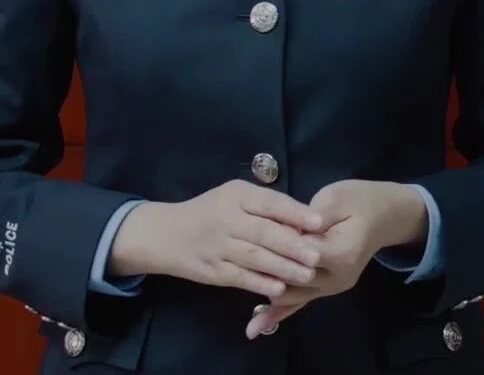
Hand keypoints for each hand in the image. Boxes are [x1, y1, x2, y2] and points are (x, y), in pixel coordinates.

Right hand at [108, 180, 325, 299]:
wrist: (164, 234)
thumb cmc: (210, 212)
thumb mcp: (234, 198)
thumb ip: (265, 206)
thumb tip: (304, 220)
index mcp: (236, 195)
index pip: (270, 203)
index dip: (295, 213)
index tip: (319, 223)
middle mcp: (226, 219)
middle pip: (264, 232)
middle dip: (293, 245)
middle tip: (318, 255)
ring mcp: (217, 246)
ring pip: (254, 257)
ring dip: (282, 267)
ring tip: (307, 274)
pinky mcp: (212, 271)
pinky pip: (240, 278)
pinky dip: (260, 283)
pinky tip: (279, 288)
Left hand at [244, 180, 427, 338]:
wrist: (386, 214)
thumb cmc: (360, 200)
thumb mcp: (336, 198)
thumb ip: (310, 217)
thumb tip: (286, 231)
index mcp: (343, 251)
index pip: (301, 255)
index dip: (279, 248)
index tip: (256, 238)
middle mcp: (339, 276)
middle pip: (295, 281)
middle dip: (268, 273)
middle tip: (241, 262)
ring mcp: (335, 286)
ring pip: (294, 296)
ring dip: (269, 295)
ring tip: (244, 300)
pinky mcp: (329, 288)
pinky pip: (302, 303)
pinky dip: (280, 314)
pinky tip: (257, 325)